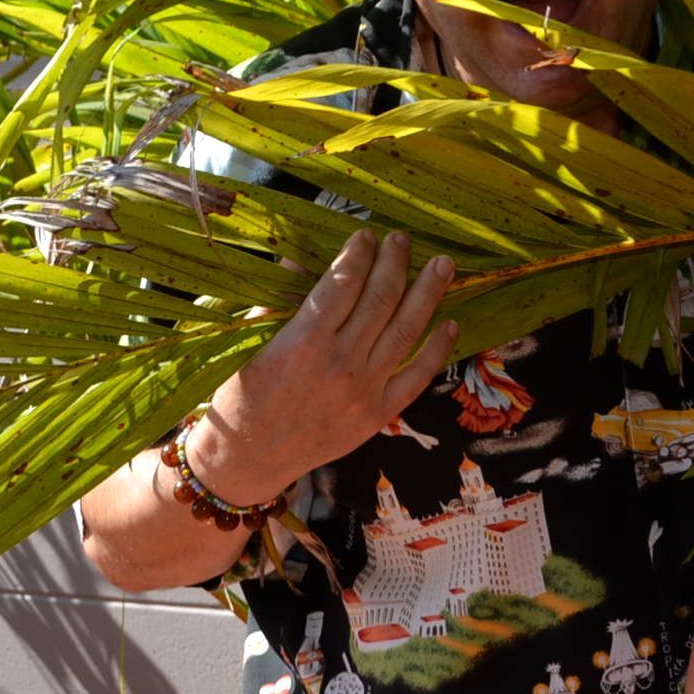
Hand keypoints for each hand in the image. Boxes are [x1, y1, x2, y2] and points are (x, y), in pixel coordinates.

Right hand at [186, 229, 459, 503]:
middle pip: (380, 300)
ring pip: (405, 331)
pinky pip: (417, 377)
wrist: (248, 458)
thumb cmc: (241, 396)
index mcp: (302, 341)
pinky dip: (438, 349)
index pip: (342, 283)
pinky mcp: (378, 415)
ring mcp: (363, 390)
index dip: (358, 254)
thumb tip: (301, 257)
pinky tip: (451, 323)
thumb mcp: (250, 342)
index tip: (366, 235)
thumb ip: (280, 300)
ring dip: (428, 294)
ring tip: (443, 265)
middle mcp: (338, 363)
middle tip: (403, 239)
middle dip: (395, 263)